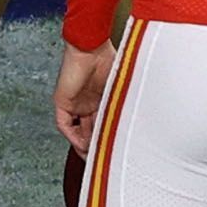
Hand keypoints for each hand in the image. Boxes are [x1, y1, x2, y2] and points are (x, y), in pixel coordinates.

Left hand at [55, 36, 118, 152]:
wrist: (90, 47)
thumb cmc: (109, 60)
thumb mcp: (122, 88)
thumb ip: (127, 103)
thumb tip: (144, 122)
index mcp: (101, 99)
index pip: (103, 124)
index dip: (108, 137)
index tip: (116, 150)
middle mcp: (87, 103)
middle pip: (90, 130)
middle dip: (97, 145)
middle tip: (105, 159)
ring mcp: (74, 103)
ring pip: (76, 130)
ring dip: (84, 144)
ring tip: (94, 156)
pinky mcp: (62, 101)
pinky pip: (64, 124)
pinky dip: (72, 136)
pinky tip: (82, 145)